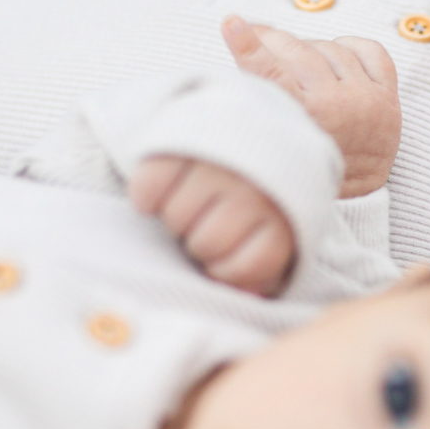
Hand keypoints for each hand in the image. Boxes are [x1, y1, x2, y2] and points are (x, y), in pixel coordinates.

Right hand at [130, 155, 295, 296]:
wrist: (251, 129)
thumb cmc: (258, 201)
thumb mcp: (273, 236)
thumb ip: (262, 274)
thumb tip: (249, 299)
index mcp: (281, 217)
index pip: (243, 268)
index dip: (226, 271)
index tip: (225, 257)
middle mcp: (252, 189)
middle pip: (205, 244)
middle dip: (199, 244)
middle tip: (204, 225)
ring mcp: (216, 164)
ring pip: (174, 219)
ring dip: (174, 219)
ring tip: (190, 204)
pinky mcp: (180, 144)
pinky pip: (147, 191)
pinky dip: (148, 197)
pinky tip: (167, 188)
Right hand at [222, 17, 401, 199]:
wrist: (358, 195)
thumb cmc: (310, 165)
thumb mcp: (281, 142)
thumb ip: (265, 104)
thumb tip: (239, 56)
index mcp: (308, 120)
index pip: (272, 74)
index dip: (248, 46)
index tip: (232, 23)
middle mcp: (339, 106)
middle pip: (299, 53)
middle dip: (275, 40)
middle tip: (260, 35)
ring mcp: (366, 100)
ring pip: (331, 49)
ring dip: (311, 48)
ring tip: (297, 57)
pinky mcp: (388, 98)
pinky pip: (371, 52)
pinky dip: (352, 47)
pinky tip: (338, 52)